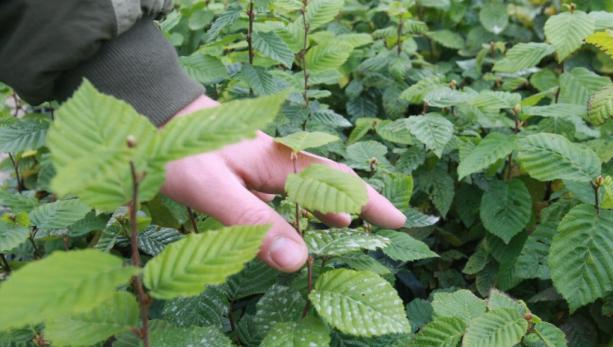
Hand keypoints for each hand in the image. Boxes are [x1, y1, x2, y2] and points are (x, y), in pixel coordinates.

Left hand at [161, 96, 406, 271]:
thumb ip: (255, 223)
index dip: (370, 202)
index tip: (399, 221)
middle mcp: (278, 163)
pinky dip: (299, 210)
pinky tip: (295, 223)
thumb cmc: (179, 150)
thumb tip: (300, 262)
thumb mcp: (215, 190)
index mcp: (281, 164)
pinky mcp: (246, 171)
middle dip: (357, 207)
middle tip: (380, 231)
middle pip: (329, 186)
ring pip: (307, 190)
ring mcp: (262, 166)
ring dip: (329, 210)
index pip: (338, 185)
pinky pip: (284, 193)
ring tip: (346, 230)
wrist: (153, 112)